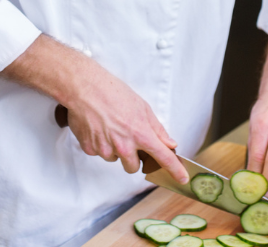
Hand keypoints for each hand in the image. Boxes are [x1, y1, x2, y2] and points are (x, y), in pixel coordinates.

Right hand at [0, 35, 188, 183]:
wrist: (85, 88)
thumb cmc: (114, 93)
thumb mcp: (143, 107)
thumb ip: (157, 129)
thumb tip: (170, 143)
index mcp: (141, 134)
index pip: (163, 157)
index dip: (175, 170)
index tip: (181, 178)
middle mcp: (124, 146)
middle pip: (133, 167)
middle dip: (133, 157)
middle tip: (128, 139)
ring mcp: (106, 149)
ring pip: (115, 159)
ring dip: (115, 150)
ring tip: (110, 128)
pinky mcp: (90, 148)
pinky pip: (99, 153)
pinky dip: (100, 144)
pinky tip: (99, 128)